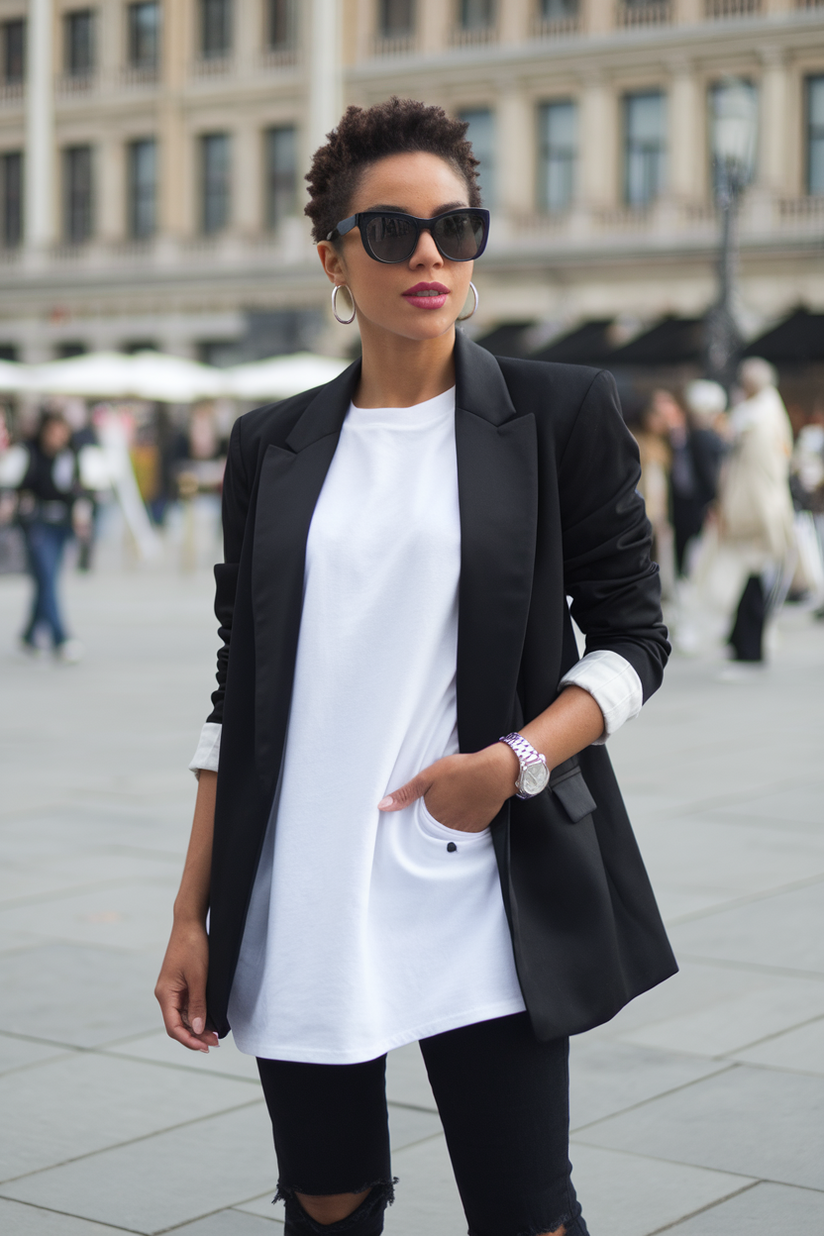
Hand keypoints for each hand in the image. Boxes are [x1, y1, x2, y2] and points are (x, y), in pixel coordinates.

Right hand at [155, 919, 218, 1052]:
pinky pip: (187, 1006)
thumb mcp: (198, 977)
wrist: (189, 924)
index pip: (173, 1027)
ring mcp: (173, 990)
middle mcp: (166, 995)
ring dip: (197, 1027)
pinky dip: (197, 1015)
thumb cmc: (193, 947)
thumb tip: (196, 1030)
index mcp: (165, 994)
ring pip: (183, 1016)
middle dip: (195, 1036)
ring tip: (215, 1036)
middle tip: (215, 1044)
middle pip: (178, 1024)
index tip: (205, 1047)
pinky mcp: (180, 985)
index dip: (188, 1040)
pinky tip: (210, 1020)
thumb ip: (197, 1004)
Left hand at [378, 743, 518, 833]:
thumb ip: (406, 793)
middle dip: (441, 807)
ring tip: (461, 794)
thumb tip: (383, 806)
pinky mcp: (478, 826)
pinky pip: (468, 826)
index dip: (429, 800)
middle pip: (437, 820)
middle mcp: (446, 824)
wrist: (494, 772)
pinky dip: (468, 817)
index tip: (438, 793)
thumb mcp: (428, 776)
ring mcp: (463, 827)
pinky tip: (470, 802)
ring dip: (454, 813)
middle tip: (452, 791)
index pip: (422, 813)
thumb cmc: (462, 770)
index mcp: (431, 812)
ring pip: (452, 824)